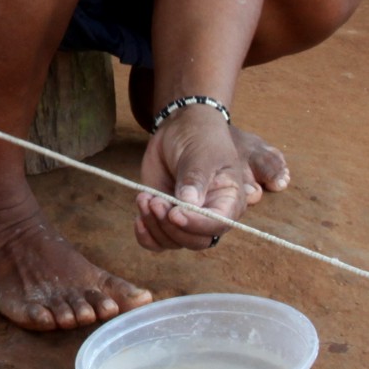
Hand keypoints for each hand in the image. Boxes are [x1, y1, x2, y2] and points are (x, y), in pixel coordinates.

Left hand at [135, 104, 255, 250]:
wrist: (180, 127)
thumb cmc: (199, 137)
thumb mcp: (201, 154)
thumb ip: (195, 179)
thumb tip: (188, 205)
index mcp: (229, 200)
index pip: (218, 225)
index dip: (196, 224)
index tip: (174, 213)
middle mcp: (210, 215)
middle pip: (195, 241)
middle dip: (171, 227)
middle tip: (155, 201)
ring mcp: (187, 217)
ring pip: (173, 242)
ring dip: (155, 226)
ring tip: (145, 198)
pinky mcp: (166, 216)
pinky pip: (157, 240)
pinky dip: (146, 235)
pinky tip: (139, 217)